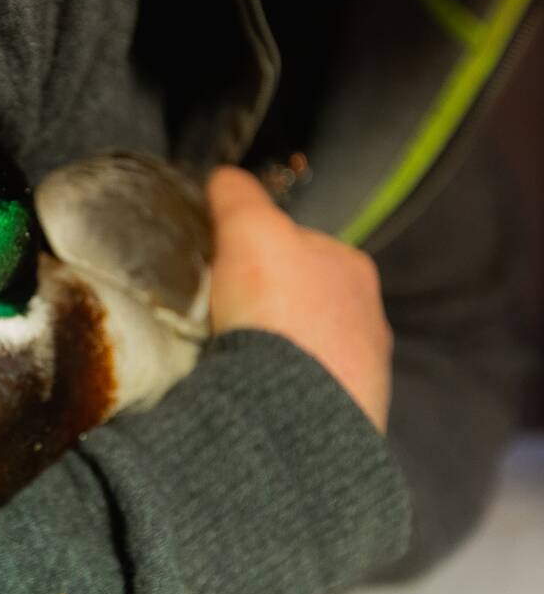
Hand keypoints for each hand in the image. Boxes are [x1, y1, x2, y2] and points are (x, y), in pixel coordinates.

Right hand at [206, 167, 392, 432]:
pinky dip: (283, 390)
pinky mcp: (347, 417)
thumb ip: (239, 198)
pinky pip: (307, 393)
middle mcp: (368, 317)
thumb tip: (225, 177)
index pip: (302, 246)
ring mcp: (363, 372)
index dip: (261, 252)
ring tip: (236, 362)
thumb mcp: (250, 231)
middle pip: (307, 300)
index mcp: (351, 267)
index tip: (228, 269)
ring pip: (310, 350)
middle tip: (228, 318)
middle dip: (274, 307)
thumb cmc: (278, 308)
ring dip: (280, 353)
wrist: (295, 406)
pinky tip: (255, 394)